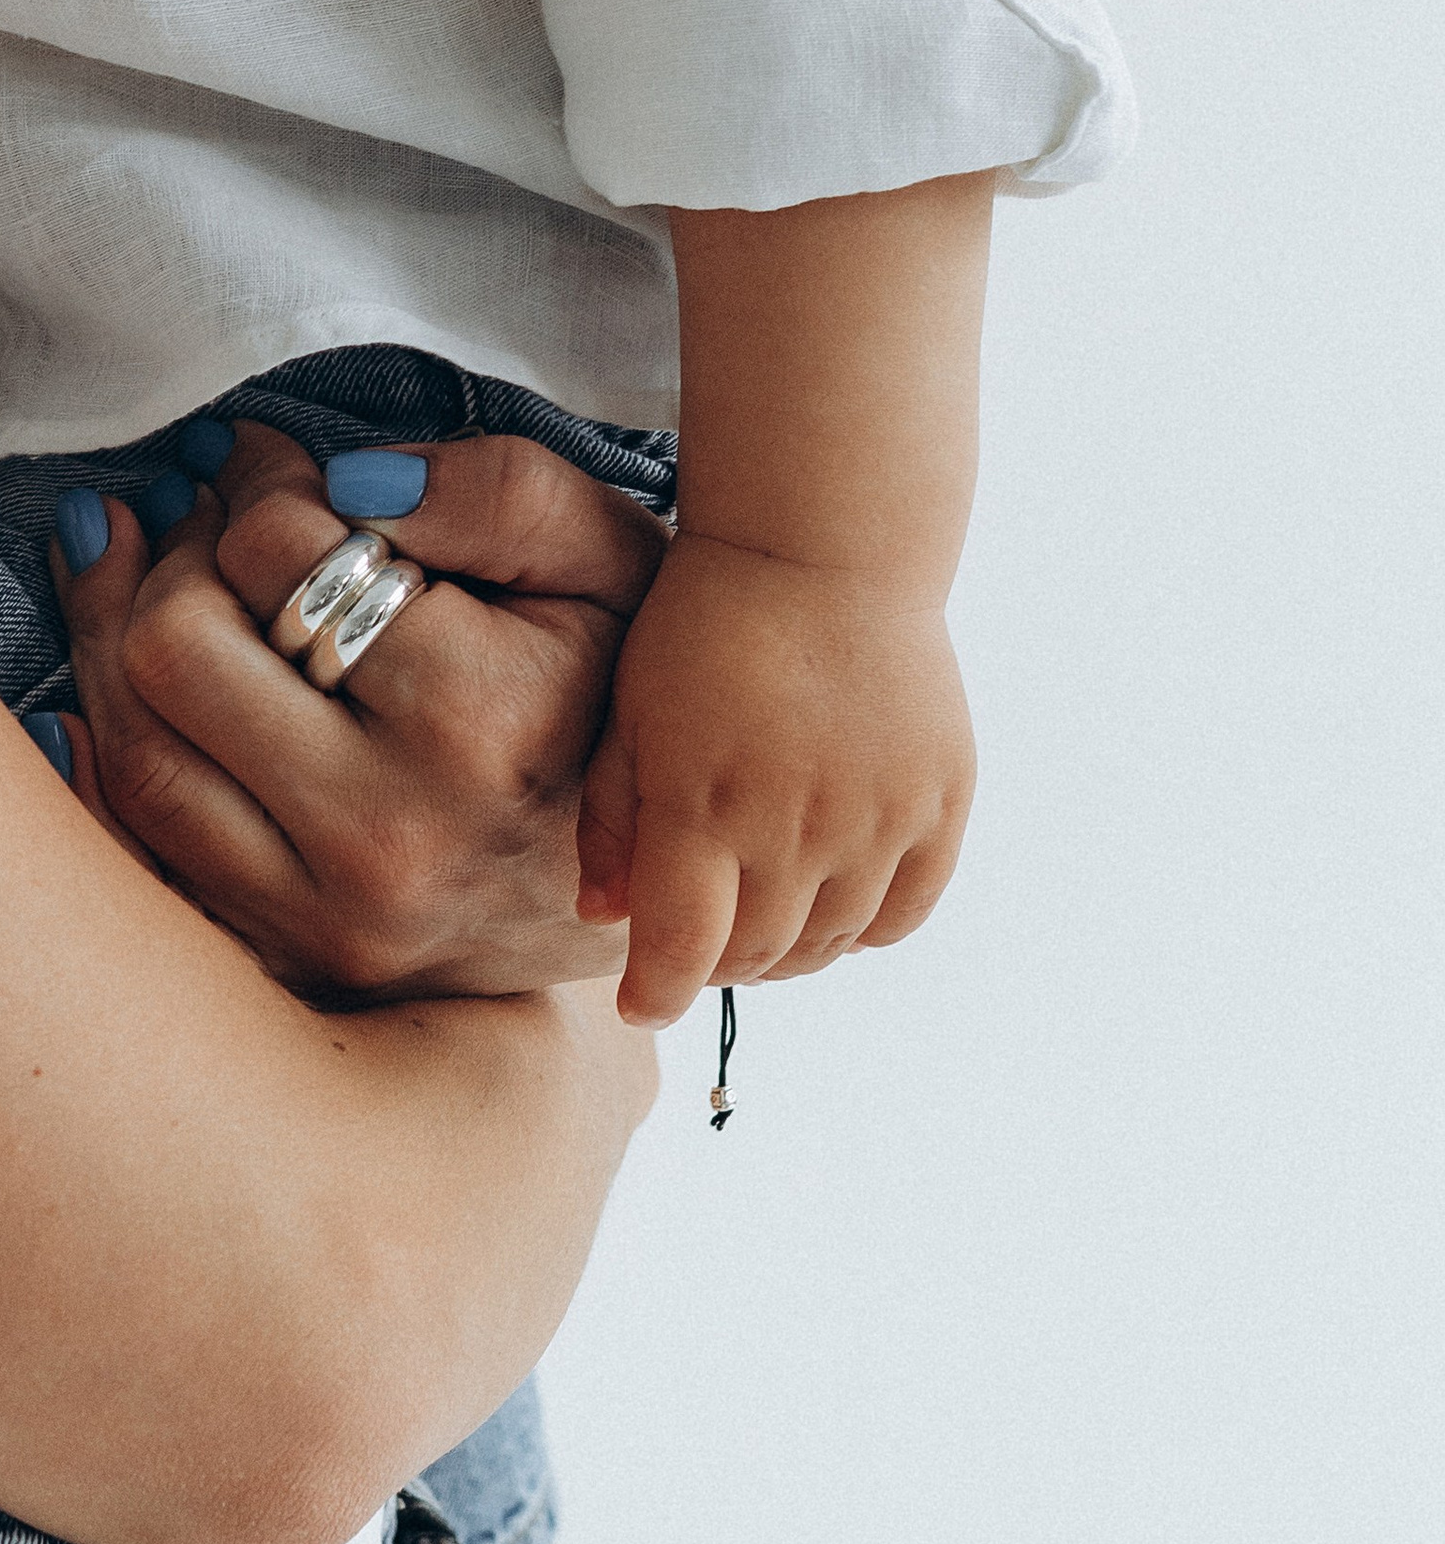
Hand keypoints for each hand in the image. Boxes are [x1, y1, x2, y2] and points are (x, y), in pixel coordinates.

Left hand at [53, 423, 667, 1000]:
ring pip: (137, 751)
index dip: (253, 480)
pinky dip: (96, 757)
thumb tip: (336, 475)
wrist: (643, 896)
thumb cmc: (616, 702)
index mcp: (476, 722)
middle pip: (176, 651)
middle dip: (172, 555)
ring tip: (130, 564)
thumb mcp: (612, 564)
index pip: (279, 555)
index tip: (258, 457)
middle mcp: (386, 837)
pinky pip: (137, 852)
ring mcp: (321, 916)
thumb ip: (494, 492)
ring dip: (111, 636)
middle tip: (200, 516)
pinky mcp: (280, 959)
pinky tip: (95, 682)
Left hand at [575, 531, 975, 1029]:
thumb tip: (606, 918)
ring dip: (787, 953)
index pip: (684, 953)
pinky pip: (904, 913)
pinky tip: (831, 898)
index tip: (642, 1000)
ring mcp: (877, 816)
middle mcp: (797, 825)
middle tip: (699, 940)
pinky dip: (864, 928)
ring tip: (762, 917)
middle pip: (756, 958)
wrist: (823, 544)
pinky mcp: (937, 800)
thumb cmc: (704, 629)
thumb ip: (615, 824)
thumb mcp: (632, 716)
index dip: (658, 993)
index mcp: (705, 807)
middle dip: (714, 965)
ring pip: (829, 944)